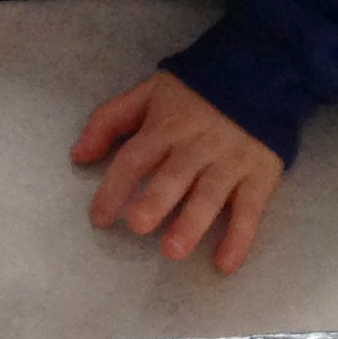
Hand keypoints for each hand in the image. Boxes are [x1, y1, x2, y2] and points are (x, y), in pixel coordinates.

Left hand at [73, 72, 283, 273]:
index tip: (99, 218)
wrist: (258, 74)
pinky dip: (240, 237)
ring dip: (192, 222)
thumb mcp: (148, 93)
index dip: (114, 187)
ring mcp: (229, 162)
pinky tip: (225, 264)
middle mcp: (196, 146)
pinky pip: (250, 209)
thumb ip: (110, 120)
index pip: (135, 157)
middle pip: (173, 175)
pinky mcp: (259, 176)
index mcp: (166, 126)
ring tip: (173, 250)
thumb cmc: (194, 92)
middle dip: (155, 200)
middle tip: (138, 226)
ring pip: (209, 194)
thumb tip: (78, 155)